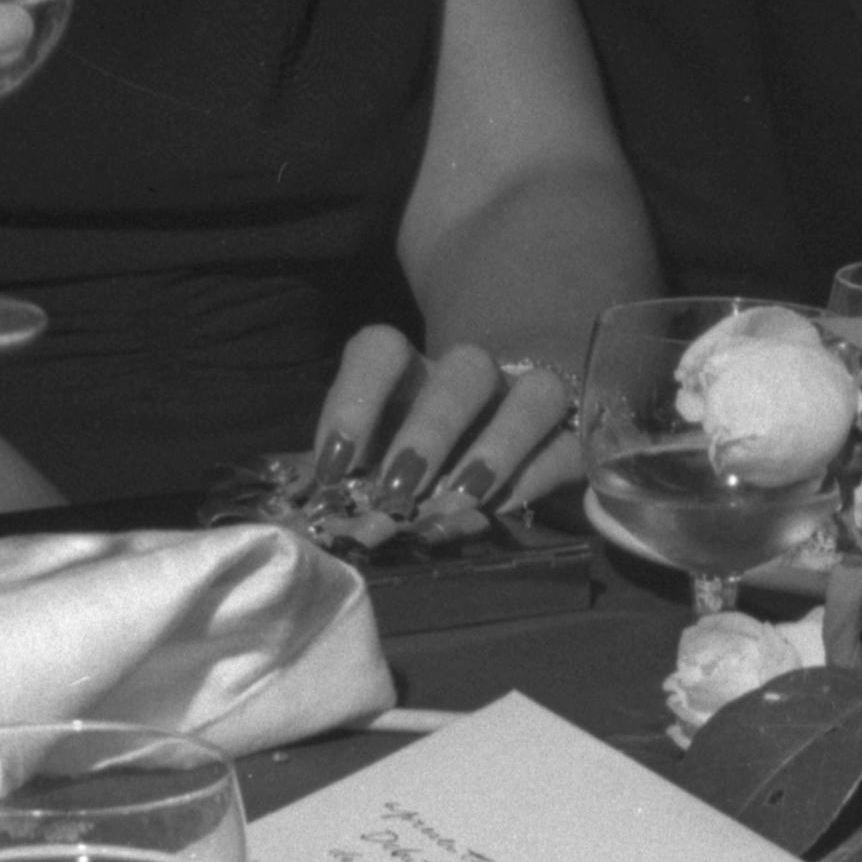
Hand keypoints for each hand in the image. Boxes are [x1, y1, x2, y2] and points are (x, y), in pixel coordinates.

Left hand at [307, 328, 582, 535]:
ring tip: (457, 501)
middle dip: (431, 430)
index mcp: (410, 376)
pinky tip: (501, 511)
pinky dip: (536, 476)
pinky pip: (569, 445)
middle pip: (466, 369)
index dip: (354, 402)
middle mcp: (473, 379)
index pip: (381, 349)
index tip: (334, 469)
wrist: (489, 481)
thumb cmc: (405, 478)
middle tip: (398, 493)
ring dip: (496, 446)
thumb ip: (334, 484)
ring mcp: (529, 406)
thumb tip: (288, 512)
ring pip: (534, 393)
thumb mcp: (362, 474)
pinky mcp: (573, 443)